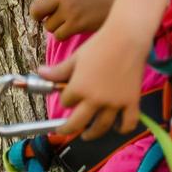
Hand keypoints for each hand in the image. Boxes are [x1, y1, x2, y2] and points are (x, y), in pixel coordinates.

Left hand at [24, 0, 119, 39]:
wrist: (124, 3)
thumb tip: (53, 7)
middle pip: (36, 8)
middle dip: (37, 15)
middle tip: (43, 18)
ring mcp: (69, 9)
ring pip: (49, 26)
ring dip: (56, 27)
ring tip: (70, 24)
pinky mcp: (75, 23)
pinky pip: (59, 35)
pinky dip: (64, 36)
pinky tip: (74, 31)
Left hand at [37, 25, 149, 139]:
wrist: (127, 37)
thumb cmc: (100, 44)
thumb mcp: (76, 57)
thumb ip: (58, 70)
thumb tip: (40, 73)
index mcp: (79, 88)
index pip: (66, 102)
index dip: (66, 99)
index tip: (68, 96)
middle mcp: (95, 100)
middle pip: (78, 123)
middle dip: (68, 128)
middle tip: (63, 130)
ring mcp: (114, 103)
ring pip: (101, 127)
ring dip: (92, 134)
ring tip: (87, 134)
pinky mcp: (131, 102)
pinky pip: (128, 123)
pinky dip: (122, 129)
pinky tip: (117, 127)